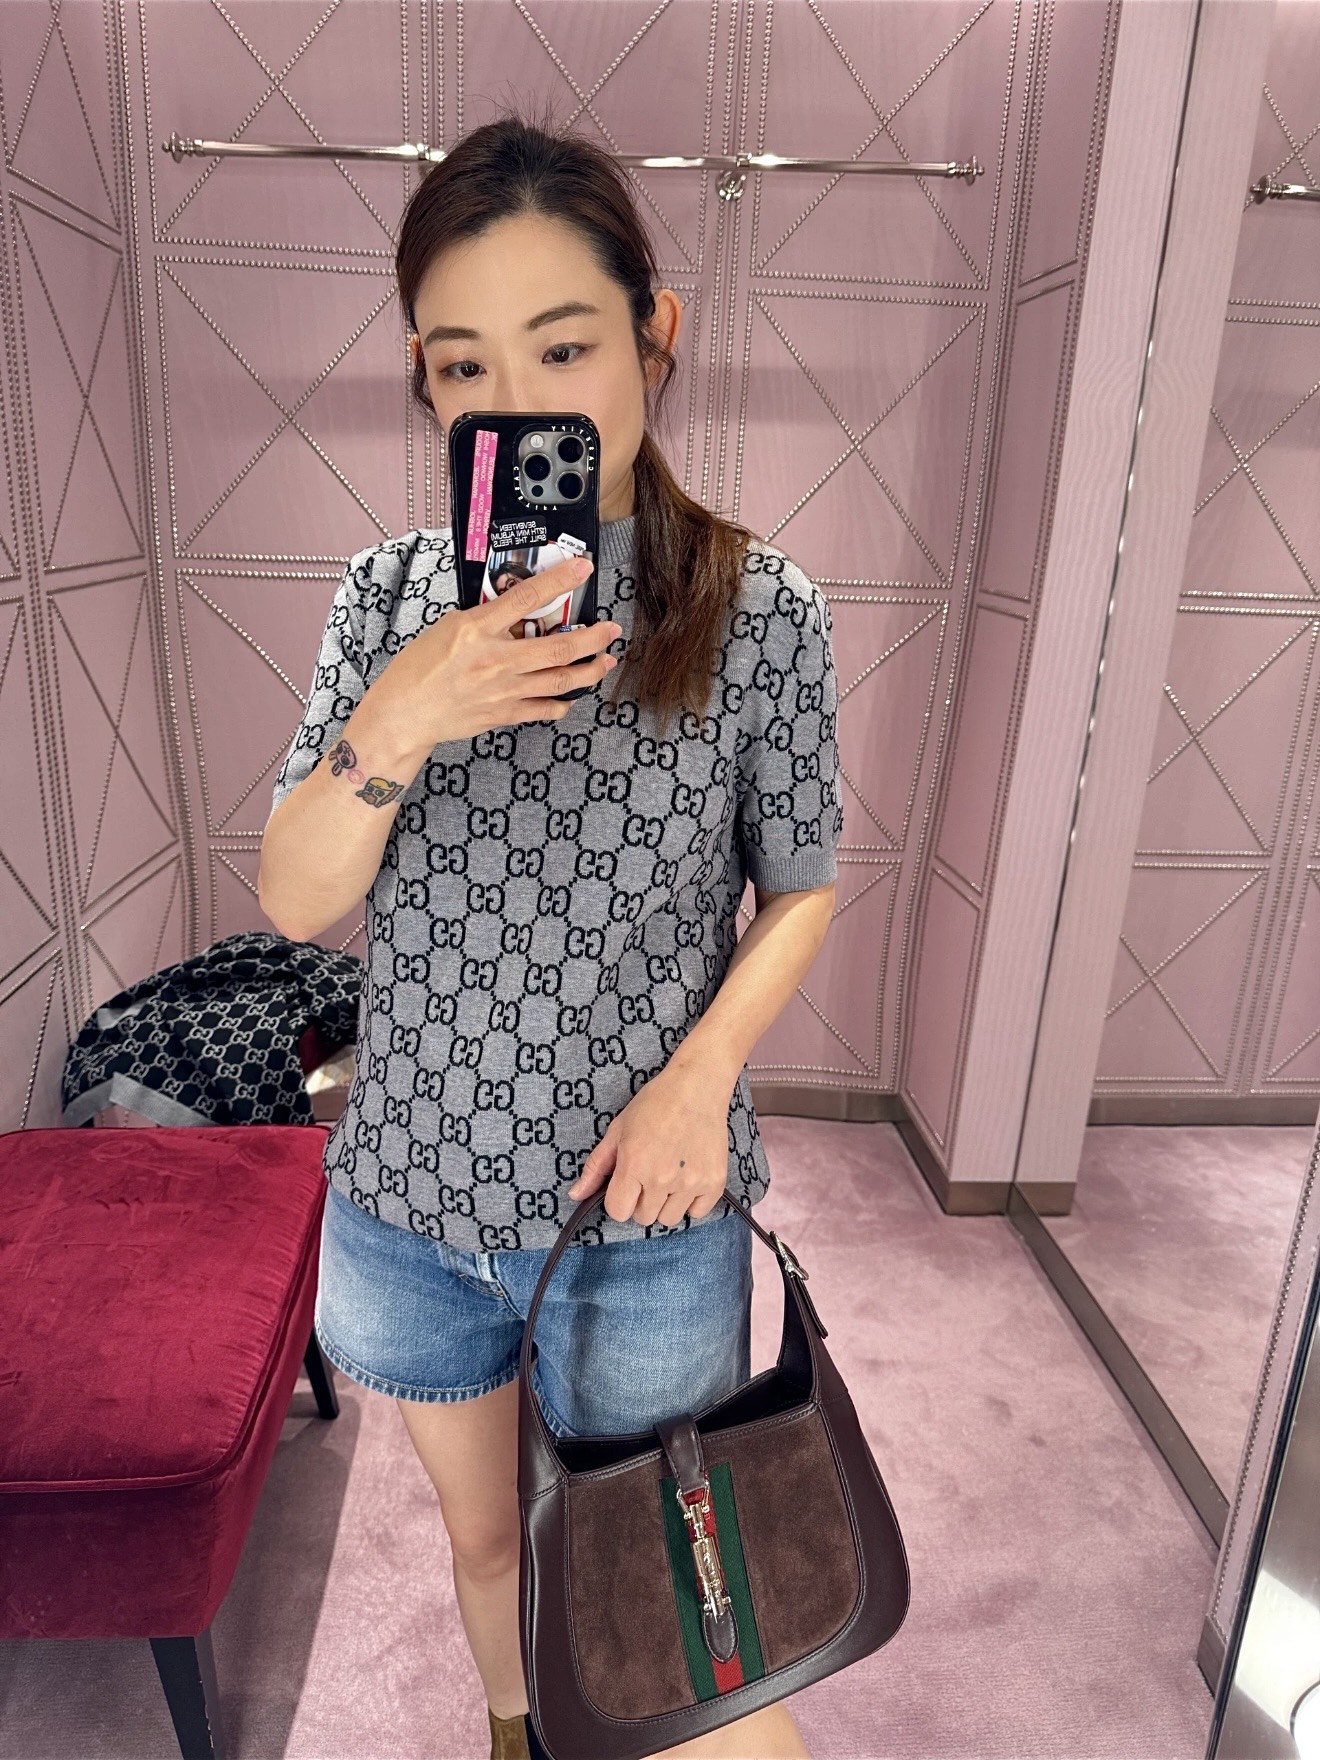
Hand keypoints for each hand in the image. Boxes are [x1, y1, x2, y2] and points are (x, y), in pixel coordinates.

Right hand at [367, 555, 620, 745]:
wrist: (404, 713)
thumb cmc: (418, 669)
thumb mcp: (448, 628)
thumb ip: (484, 619)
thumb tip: (515, 611)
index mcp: (478, 630)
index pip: (527, 598)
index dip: (560, 580)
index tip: (582, 568)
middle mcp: (496, 660)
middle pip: (558, 647)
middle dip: (592, 638)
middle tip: (610, 629)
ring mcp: (503, 690)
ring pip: (560, 680)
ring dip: (588, 670)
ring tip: (605, 661)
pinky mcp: (504, 714)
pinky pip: (544, 708)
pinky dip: (561, 702)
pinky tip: (570, 696)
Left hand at [565, 1060, 732, 1227]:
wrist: (696, 1087)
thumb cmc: (654, 1104)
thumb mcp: (617, 1130)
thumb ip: (596, 1167)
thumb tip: (575, 1195)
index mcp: (634, 1165)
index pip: (618, 1212)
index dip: (618, 1199)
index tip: (627, 1183)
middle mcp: (662, 1179)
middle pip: (644, 1218)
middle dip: (641, 1201)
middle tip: (649, 1175)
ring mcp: (691, 1183)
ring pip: (670, 1220)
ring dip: (666, 1204)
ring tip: (670, 1177)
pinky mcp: (714, 1182)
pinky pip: (697, 1213)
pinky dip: (692, 1202)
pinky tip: (688, 1179)